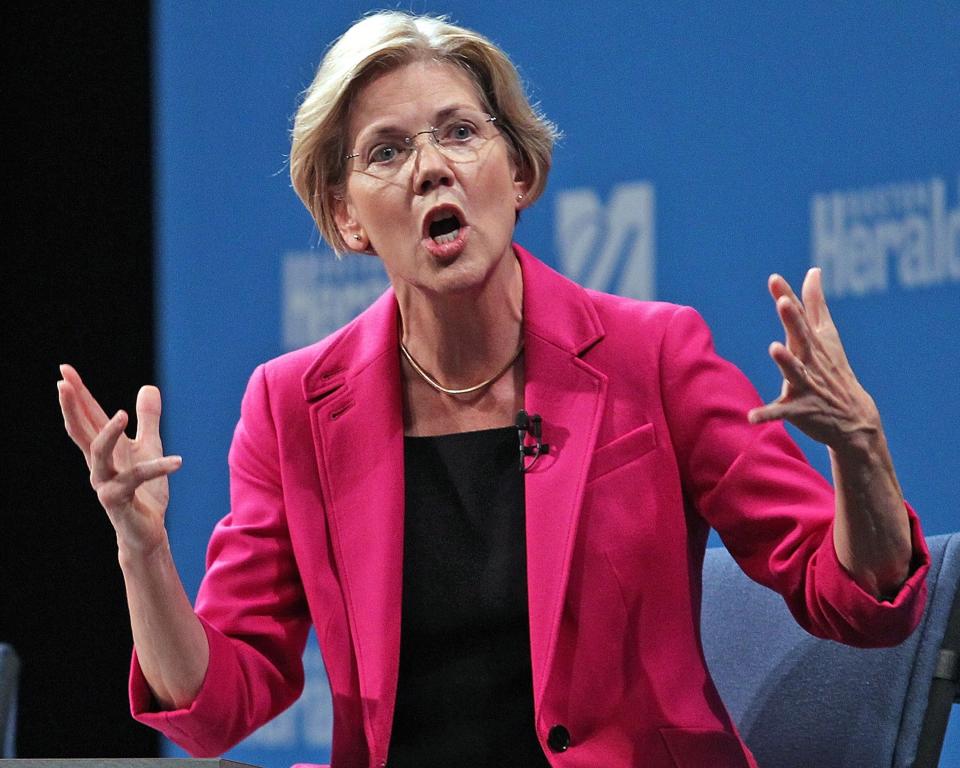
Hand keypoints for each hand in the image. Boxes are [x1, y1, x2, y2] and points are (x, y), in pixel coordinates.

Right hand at [57, 364, 181, 554]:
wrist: (147, 531)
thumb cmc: (145, 490)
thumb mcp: (149, 447)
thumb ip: (148, 419)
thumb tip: (148, 387)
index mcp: (105, 450)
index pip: (88, 417)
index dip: (78, 394)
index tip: (65, 370)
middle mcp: (99, 465)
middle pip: (81, 431)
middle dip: (71, 407)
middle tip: (62, 382)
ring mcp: (105, 483)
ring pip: (99, 454)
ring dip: (108, 433)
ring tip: (122, 413)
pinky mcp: (118, 500)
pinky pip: (137, 479)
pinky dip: (157, 467)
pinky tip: (177, 461)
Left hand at [747, 268, 880, 452]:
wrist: (855, 419)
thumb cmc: (834, 371)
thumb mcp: (826, 336)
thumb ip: (815, 304)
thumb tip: (813, 270)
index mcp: (813, 343)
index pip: (800, 316)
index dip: (787, 297)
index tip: (774, 279)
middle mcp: (811, 360)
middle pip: (801, 337)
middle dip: (793, 320)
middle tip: (783, 303)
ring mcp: (807, 385)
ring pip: (795, 371)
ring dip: (786, 361)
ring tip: (774, 347)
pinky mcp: (800, 409)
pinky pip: (782, 412)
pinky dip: (767, 414)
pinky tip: (751, 418)